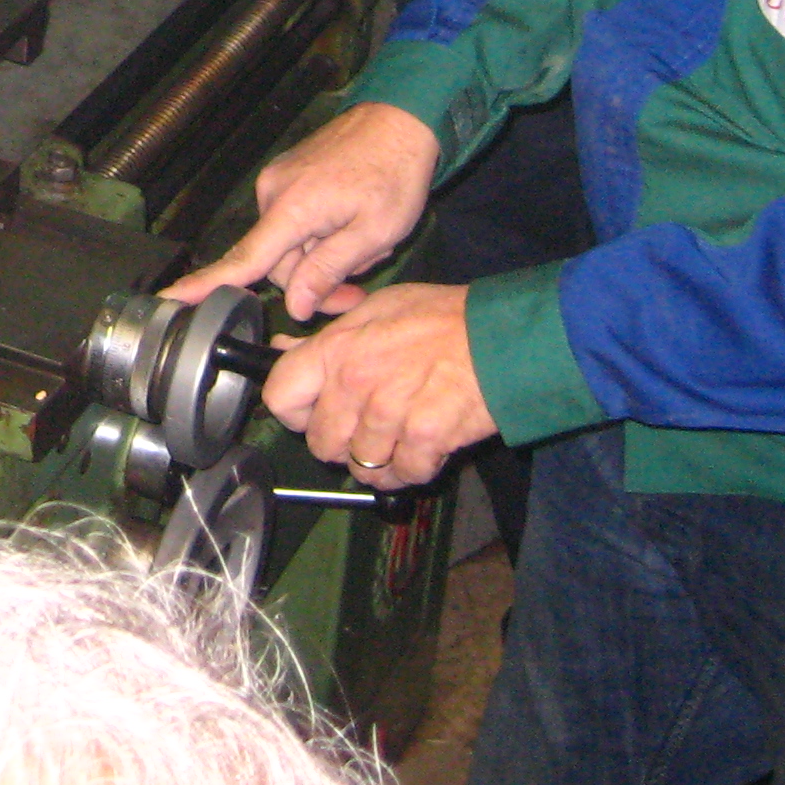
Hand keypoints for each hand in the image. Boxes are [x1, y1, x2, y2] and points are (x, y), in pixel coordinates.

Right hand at [168, 101, 441, 319]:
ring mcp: (279, 181)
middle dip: (311, 282)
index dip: (207, 283)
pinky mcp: (288, 176)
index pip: (244, 258)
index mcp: (292, 208)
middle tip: (355, 292)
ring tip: (364, 250)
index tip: (172, 298)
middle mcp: (274, 192)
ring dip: (319, 257)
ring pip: (288, 244)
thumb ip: (328, 270)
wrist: (399, 119)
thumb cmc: (394, 173)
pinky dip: (319, 234)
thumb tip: (293, 305)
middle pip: (276, 262)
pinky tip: (352, 226)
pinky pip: (294, 221)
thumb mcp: (374, 233)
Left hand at [260, 283, 491, 487]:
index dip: (294, 411)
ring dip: (378, 460)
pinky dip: (411, 471)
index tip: (311, 412)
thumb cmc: (443, 317)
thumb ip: (329, 337)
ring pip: (361, 465)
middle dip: (340, 443)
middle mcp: (356, 385)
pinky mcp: (426, 440)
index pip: (280, 397)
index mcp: (337, 349)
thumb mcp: (377, 309)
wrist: (504, 337)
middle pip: (321, 444)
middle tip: (364, 429)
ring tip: (398, 438)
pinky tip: (422, 451)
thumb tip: (284, 349)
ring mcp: (390, 415)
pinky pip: (402, 475)